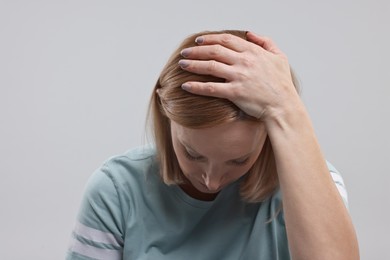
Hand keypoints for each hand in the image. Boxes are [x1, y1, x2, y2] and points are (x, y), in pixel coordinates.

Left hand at [179, 32, 300, 120]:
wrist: (284, 106)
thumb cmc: (282, 84)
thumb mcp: (279, 57)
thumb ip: (265, 42)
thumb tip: (249, 33)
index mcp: (253, 52)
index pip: (226, 39)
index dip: (210, 38)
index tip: (198, 40)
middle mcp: (244, 62)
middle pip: (214, 51)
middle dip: (196, 50)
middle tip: (184, 52)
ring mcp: (239, 77)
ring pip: (210, 66)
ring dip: (193, 64)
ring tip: (181, 65)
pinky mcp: (235, 93)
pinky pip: (211, 88)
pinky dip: (196, 86)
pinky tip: (186, 85)